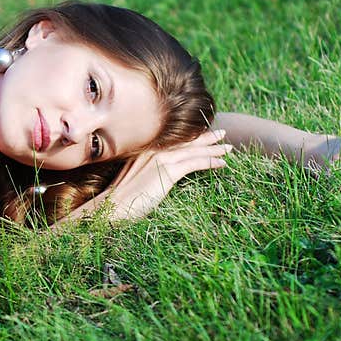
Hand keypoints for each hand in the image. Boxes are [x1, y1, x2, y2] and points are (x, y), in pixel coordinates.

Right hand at [106, 129, 230, 218]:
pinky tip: (221, 164)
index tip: (203, 135)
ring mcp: (161, 159)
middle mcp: (155, 150)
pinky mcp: (168, 172)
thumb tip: (154, 180)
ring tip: (228, 149)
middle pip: (186, 141)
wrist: (112, 207)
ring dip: (213, 150)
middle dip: (206, 138)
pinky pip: (195, 163)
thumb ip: (144, 175)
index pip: (174, 141)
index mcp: (146, 151)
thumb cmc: (119, 201)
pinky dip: (210, 162)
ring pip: (194, 151)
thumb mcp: (132, 182)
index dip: (190, 137)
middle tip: (222, 133)